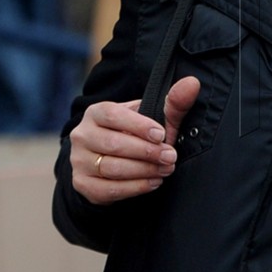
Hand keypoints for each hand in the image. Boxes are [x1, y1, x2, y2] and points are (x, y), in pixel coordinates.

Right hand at [69, 76, 199, 203]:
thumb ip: (173, 103)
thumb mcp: (154, 117)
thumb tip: (192, 83)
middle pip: (113, 144)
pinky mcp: (82, 184)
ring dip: (144, 170)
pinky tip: (154, 182)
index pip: (113, 115)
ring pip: (112, 168)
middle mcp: (82, 135)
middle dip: (147, 152)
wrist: (113, 160)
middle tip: (171, 157)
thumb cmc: (137, 134)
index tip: (161, 135)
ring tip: (166, 169)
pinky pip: (109, 188)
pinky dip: (136, 187)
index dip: (138, 125)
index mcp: (96, 113)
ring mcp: (79, 160)